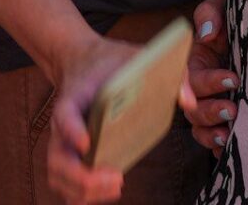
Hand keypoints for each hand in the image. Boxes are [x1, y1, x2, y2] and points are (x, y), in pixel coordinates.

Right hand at [45, 34, 195, 204]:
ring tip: (117, 184)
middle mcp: (62, 124)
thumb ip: (167, 72)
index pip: (65, 115)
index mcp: (74, 97)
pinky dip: (79, 194)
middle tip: (116, 176)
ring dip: (82, 189)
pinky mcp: (69, 153)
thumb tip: (189, 102)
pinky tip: (107, 190)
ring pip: (58, 176)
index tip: (87, 143)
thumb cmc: (112, 61)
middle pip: (58, 159)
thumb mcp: (138, 55)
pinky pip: (64, 182)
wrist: (83, 62)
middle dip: (83, 176)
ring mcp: (63, 142)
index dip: (72, 131)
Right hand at [183, 0, 237, 154]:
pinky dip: (220, 148)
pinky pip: (216, 138)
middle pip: (193, 108)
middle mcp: (200, 87)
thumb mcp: (224, 5)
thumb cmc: (239, 13)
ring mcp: (213, 103)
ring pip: (201, 127)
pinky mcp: (227, 116)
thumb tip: (207, 33)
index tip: (233, 79)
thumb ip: (211, 13)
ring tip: (230, 136)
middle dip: (209, 112)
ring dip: (211, 134)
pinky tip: (233, 152)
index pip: (190, 79)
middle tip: (233, 111)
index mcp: (195, 63)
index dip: (206, 83)